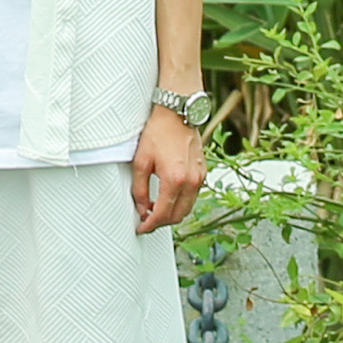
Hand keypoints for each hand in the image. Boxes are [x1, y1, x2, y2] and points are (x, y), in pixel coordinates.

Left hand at [128, 103, 206, 234]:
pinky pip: (193, 196)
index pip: (163, 213)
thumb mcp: (141, 160)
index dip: (151, 224)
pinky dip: (181, 203)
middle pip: (178, 215)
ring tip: (155, 210)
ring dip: (172, 214)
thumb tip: (141, 207)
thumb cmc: (158, 132)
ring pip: (187, 208)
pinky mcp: (203, 173)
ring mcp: (200, 178)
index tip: (142, 228)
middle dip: (161, 222)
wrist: (177, 114)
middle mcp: (191, 182)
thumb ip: (140, 188)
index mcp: (175, 179)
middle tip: (146, 220)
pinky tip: (168, 198)